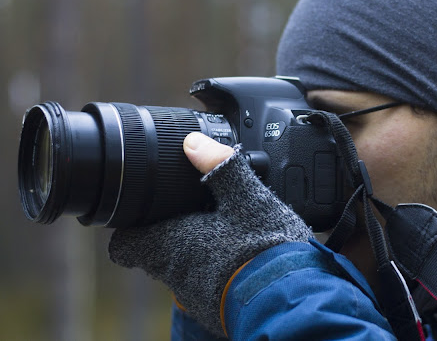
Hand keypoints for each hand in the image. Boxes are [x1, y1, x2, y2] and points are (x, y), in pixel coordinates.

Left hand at [109, 133, 311, 335]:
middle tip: (195, 214)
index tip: (142, 213)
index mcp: (173, 245)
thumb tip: (194, 142)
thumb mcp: (247, 198)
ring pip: (182, 271)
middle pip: (156, 255)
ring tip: (225, 234)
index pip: (125, 244)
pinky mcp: (216, 312)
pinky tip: (242, 259)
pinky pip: (206, 286)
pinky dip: (216, 271)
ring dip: (195, 254)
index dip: (130, 227)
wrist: (293, 299)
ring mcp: (195, 299)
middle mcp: (176, 276)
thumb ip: (220, 166)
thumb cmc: (267, 250)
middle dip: (170, 235)